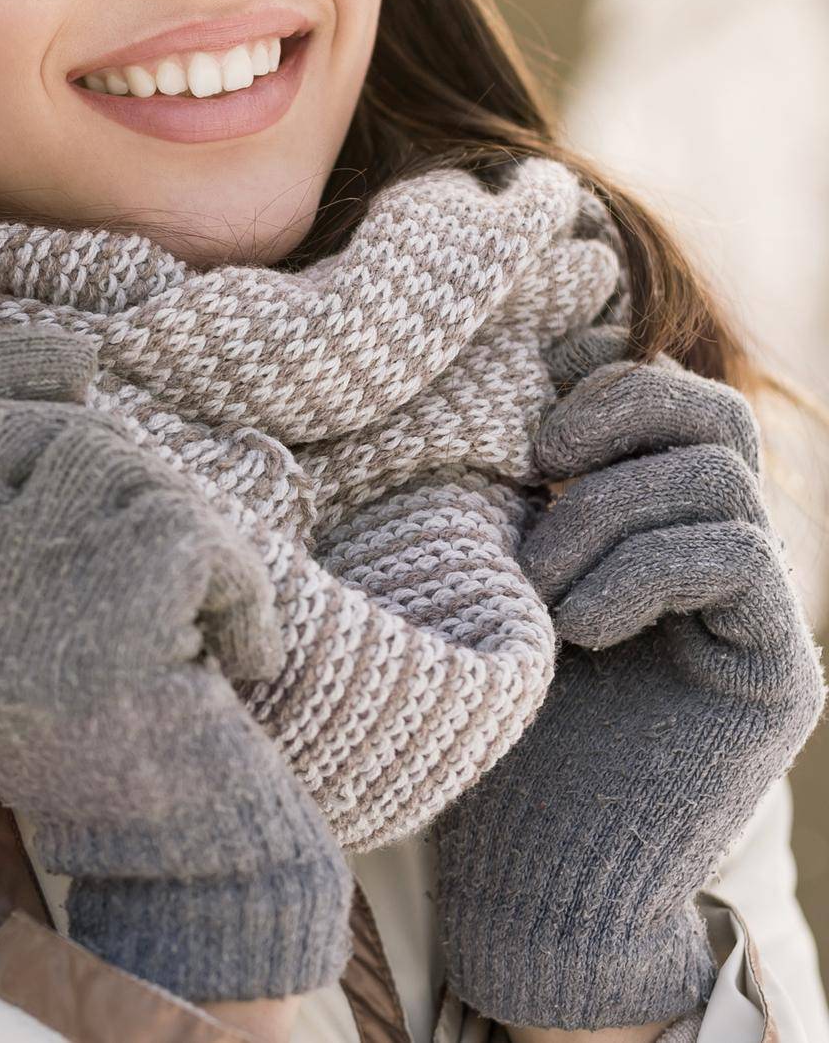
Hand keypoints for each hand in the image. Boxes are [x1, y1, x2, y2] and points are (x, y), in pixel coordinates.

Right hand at [0, 325, 351, 1003]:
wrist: (182, 873)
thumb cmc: (123, 738)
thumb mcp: (21, 631)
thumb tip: (44, 393)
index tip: (66, 358)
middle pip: (4, 430)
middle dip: (96, 443)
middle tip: (154, 512)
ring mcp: (13, 608)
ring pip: (104, 465)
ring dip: (180, 521)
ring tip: (199, 614)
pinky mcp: (103, 625)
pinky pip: (185, 528)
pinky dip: (238, 583)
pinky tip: (239, 656)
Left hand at [433, 324, 825, 1029]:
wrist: (530, 882)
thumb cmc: (486, 730)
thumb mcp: (489, 588)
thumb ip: (521, 501)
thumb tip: (511, 388)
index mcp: (650, 526)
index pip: (669, 398)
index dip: (602, 379)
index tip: (526, 413)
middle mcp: (717, 557)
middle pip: (714, 415)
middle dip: (616, 414)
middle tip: (538, 469)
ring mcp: (757, 615)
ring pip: (717, 479)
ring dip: (606, 516)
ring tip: (538, 588)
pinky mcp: (777, 672)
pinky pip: (737, 557)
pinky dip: (642, 572)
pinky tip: (580, 628)